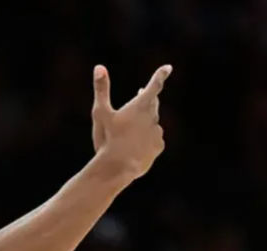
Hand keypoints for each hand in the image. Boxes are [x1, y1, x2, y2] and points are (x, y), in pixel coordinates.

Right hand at [91, 64, 171, 179]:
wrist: (118, 167)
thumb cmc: (107, 138)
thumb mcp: (100, 112)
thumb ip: (101, 89)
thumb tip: (99, 66)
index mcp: (140, 105)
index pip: (154, 85)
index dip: (161, 75)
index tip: (167, 68)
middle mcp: (152, 117)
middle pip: (153, 104)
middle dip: (148, 99)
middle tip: (141, 93)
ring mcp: (157, 132)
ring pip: (152, 123)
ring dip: (145, 122)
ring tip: (132, 131)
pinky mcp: (158, 147)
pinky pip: (154, 139)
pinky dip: (147, 140)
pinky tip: (137, 147)